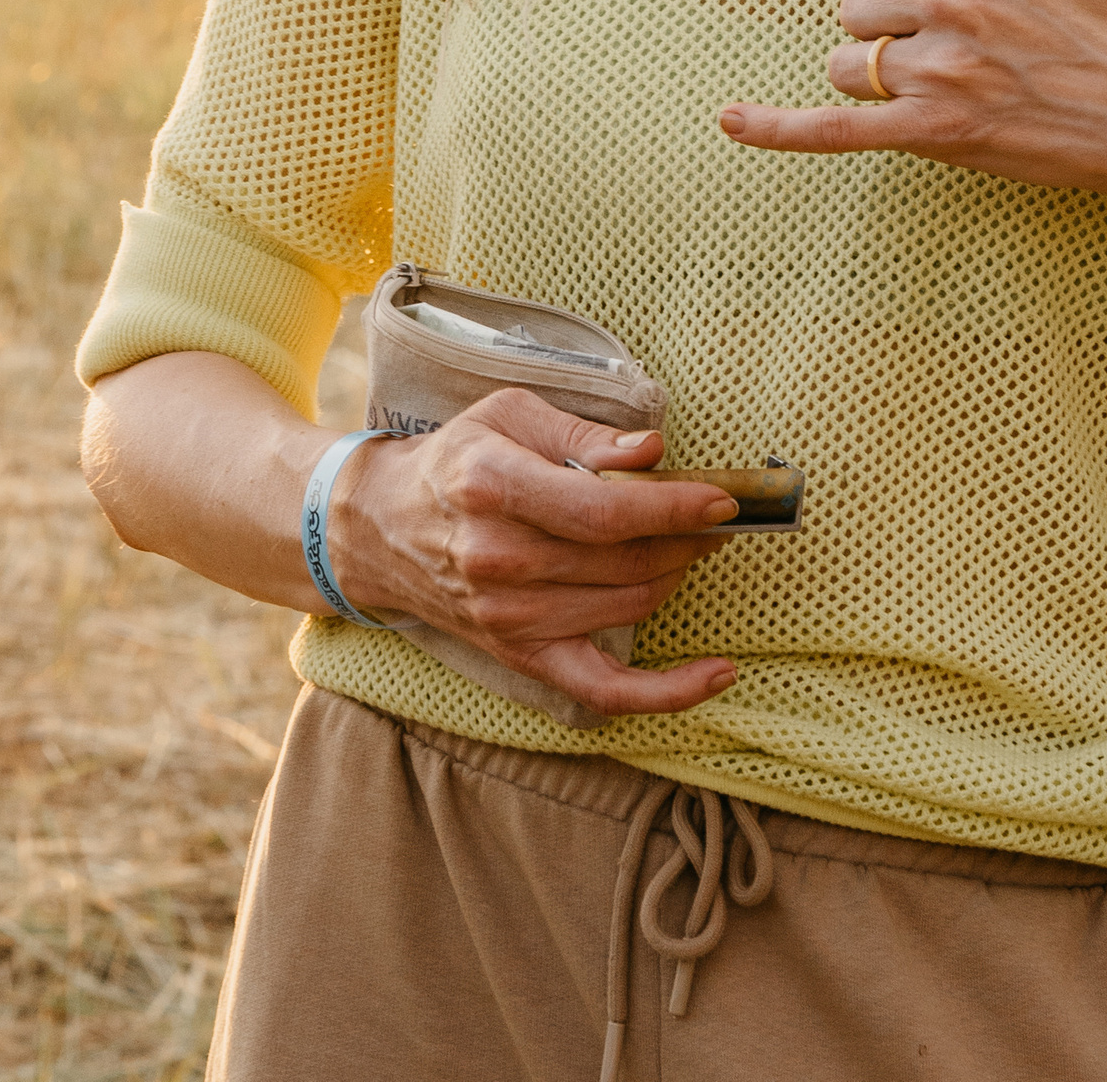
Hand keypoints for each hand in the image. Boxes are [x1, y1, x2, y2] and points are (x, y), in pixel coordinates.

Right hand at [333, 387, 739, 717]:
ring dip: (676, 576)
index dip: (673, 507)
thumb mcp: (507, 415)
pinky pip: (606, 692)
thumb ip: (581, 433)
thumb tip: (652, 451)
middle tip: (712, 514)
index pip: (603, 511)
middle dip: (685, 536)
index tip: (721, 500)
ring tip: (691, 545)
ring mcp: (509, 617)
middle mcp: (498, 559)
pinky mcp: (522, 656)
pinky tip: (719, 673)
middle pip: (623, 560)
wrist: (385, 527)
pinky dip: (669, 692)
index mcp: (492, 486)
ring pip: (627, 607)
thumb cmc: (456, 460)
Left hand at [717, 0, 1106, 327]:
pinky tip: (729, 120)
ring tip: (943, 87)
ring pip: (847, 63)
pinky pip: (834, 127)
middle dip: (890, 29)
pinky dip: (777, 127)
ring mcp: (939, 68)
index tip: (955, 3)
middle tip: (957, 48)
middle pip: (854, 7)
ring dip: (877, 79)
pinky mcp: (932, 131)